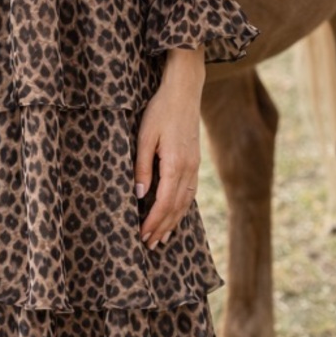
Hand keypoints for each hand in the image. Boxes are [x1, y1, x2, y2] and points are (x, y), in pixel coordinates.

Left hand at [135, 47, 205, 248]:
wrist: (185, 91)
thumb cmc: (160, 111)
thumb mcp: (144, 136)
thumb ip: (142, 167)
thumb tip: (140, 195)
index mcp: (175, 164)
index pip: (164, 202)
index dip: (154, 221)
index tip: (142, 235)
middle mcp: (188, 169)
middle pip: (176, 207)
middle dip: (163, 227)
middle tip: (149, 244)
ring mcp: (194, 165)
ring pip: (185, 202)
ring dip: (174, 221)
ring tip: (163, 238)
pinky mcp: (195, 161)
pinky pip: (190, 192)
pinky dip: (183, 208)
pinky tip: (177, 214)